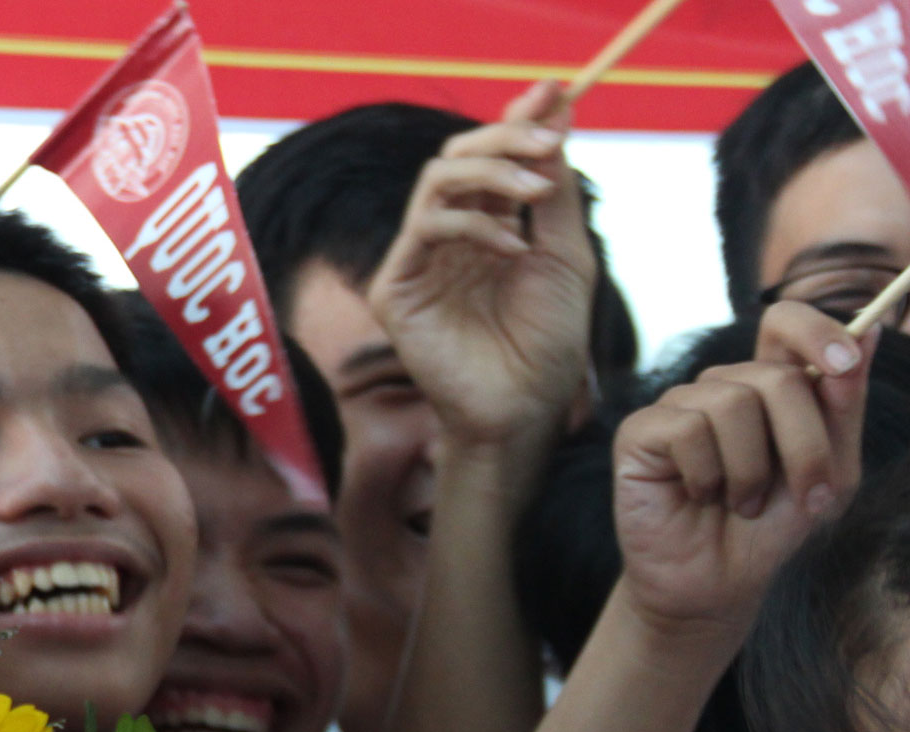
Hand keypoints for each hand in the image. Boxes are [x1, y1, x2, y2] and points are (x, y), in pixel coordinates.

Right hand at [368, 80, 596, 450]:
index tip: (555, 91)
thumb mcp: (565, 255)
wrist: (523, 410)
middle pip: (457, 157)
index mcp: (486, 227)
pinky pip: (423, 229)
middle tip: (551, 137)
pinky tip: (511, 248)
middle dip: (506, 136)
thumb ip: (555, 194)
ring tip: (538, 189)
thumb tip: (558, 124)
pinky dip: (472, 224)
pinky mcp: (395, 289)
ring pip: (436, 181)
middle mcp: (448, 237)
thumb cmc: (545, 343)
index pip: (491, 158)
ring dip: (491, 172)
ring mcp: (417, 261)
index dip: (518, 119)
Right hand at [611, 300, 868, 639]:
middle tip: (804, 495)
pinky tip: (700, 496)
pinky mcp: (640, 432)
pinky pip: (687, 430)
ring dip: (750, 470)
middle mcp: (722, 387)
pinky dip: (707, 475)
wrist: (717, 584)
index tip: (846, 363)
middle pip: (776, 375)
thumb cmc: (771, 528)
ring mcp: (678, 406)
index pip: (786, 322)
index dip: (816, 330)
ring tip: (740, 503)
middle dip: (803, 443)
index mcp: (769, 387)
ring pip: (732, 403)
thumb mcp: (830, 471)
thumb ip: (844, 406)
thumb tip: (869, 333)